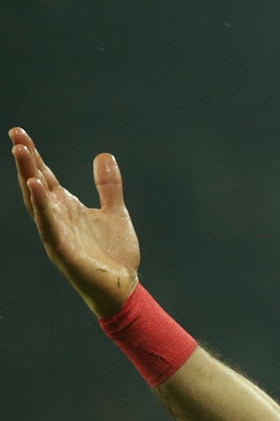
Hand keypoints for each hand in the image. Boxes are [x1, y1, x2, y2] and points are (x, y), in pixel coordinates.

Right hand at [10, 127, 139, 317]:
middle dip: (26, 160)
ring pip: (36, 201)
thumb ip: (108, 186)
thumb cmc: (114, 253)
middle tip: (16, 135)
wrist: (123, 287)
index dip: (33, 155)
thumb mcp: (114, 212)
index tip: (19, 133)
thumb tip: (103, 155)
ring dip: (28, 176)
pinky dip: (41, 206)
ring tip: (21, 152)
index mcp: (66, 207)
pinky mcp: (61, 250)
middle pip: (35, 183)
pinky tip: (36, 186)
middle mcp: (56, 217)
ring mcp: (56, 233)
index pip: (45, 176)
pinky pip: (48, 225)